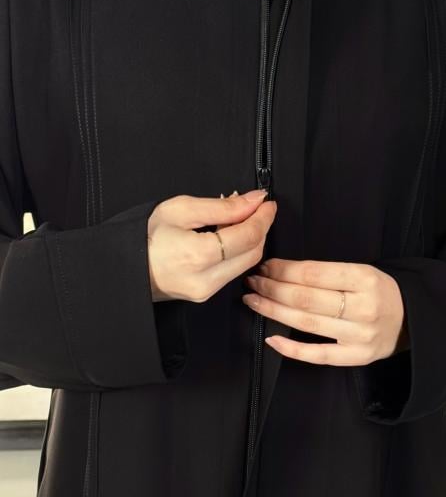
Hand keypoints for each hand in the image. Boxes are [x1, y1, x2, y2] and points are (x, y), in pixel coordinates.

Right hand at [147, 190, 276, 301]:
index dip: (262, 218)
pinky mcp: (206, 295)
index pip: (247, 236)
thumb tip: (253, 201)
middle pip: (253, 253)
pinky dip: (238, 252)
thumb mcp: (181, 210)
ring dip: (251, 240)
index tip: (266, 203)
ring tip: (240, 220)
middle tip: (258, 209)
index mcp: (197, 255)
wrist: (127, 265)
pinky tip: (229, 237)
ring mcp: (206, 291)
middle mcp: (205, 279)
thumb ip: (222, 207)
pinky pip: (233, 272)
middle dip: (261, 228)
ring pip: (246, 264)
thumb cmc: (145, 237)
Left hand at [241, 258, 408, 364]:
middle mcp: (363, 308)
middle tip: (253, 281)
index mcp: (365, 278)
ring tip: (254, 301)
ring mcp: (359, 336)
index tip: (265, 266)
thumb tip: (281, 269)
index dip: (283, 270)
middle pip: (306, 298)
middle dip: (272, 288)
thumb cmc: (379, 292)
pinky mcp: (356, 357)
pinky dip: (291, 348)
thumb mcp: (362, 271)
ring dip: (273, 311)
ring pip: (307, 323)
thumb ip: (327, 272)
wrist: (411, 320)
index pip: (313, 274)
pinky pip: (317, 355)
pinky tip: (271, 338)